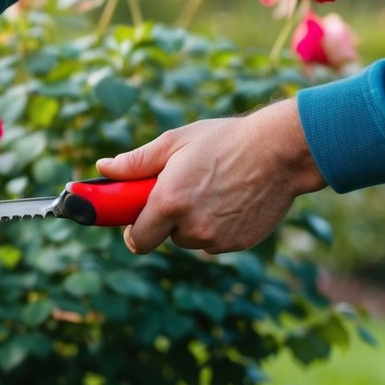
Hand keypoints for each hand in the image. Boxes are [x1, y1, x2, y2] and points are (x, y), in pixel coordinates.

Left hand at [96, 99, 326, 252]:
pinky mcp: (240, 243)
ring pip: (192, 239)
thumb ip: (136, 162)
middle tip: (181, 191)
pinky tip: (232, 198)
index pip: (137, 240)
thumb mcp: (175, 143)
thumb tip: (104, 168)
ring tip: (212, 188)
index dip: (134, 230)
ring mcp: (218, 239)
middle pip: (165, 237)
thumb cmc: (224, 140)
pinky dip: (218, 225)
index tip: (135, 219)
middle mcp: (192, 227)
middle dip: (167, 219)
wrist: (281, 150)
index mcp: (169, 202)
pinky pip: (217, 241)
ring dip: (194, 222)